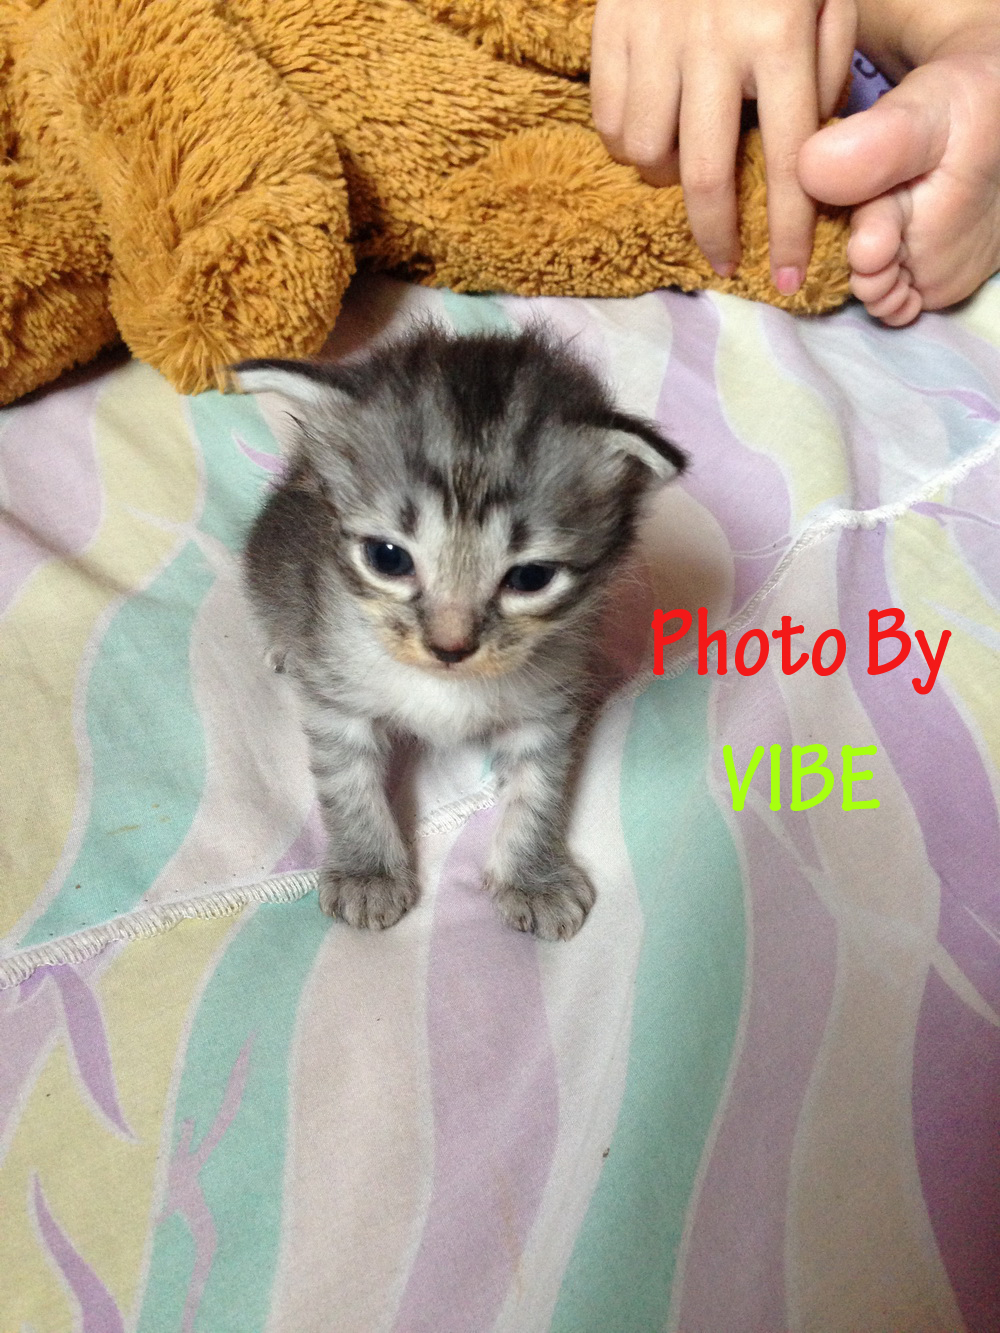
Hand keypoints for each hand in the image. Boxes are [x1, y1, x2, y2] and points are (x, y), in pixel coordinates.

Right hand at [590, 0, 856, 289]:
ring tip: (681, 165)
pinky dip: (626, 138)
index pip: (791, 159)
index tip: (791, 279)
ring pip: (643, 150)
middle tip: (723, 261)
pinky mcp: (611, 27)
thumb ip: (824, 62)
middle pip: (702, 173)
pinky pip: (607, 115)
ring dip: (664, 175)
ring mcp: (652, 36)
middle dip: (715, 232)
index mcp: (776, 34)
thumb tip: (808, 141)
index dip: (790, 229)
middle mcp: (711, 43)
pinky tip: (650, 129)